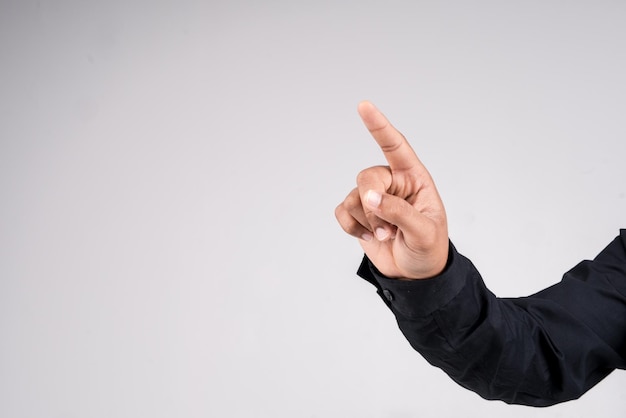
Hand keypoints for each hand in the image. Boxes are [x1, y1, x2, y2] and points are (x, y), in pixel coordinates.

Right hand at [335, 101, 448, 278]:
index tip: (364, 106)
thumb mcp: (423, 232)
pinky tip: (369, 237)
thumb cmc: (428, 248)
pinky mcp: (358, 214)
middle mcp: (392, 183)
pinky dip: (351, 227)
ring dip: (366, 222)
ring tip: (386, 236)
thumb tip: (370, 198)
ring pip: (353, 197)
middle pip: (367, 177)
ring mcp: (373, 198)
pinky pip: (342, 211)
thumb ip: (399, 212)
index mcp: (414, 178)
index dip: (379, 126)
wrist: (414, 274)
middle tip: (385, 228)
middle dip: (371, 204)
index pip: (396, 146)